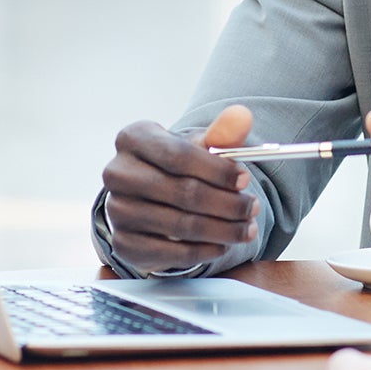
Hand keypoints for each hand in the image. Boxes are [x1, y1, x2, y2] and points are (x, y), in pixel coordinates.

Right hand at [101, 105, 261, 272]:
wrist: (148, 199)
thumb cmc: (176, 167)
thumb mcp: (196, 146)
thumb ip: (221, 133)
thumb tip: (243, 116)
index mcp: (133, 139)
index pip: (179, 156)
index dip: (217, 170)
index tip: (245, 180)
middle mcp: (118, 173)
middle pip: (183, 193)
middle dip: (227, 204)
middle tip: (253, 208)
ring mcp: (117, 210)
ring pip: (181, 225)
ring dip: (223, 231)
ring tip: (247, 229)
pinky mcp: (123, 243)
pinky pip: (171, 253)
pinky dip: (204, 251)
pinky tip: (222, 245)